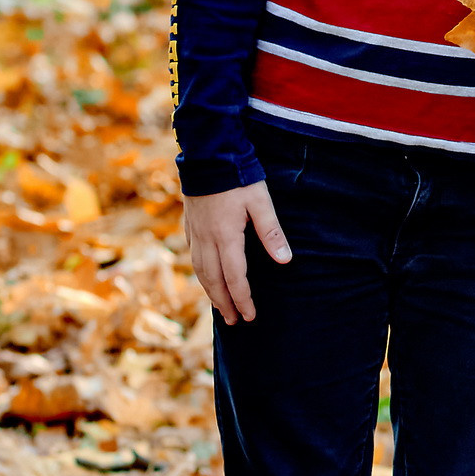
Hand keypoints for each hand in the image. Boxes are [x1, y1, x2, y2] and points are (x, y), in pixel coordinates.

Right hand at [185, 180, 290, 324]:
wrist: (207, 154)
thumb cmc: (238, 176)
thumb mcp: (260, 201)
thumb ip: (271, 231)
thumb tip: (285, 260)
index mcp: (226, 236)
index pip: (235, 277)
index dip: (242, 299)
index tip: (249, 315)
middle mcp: (206, 239)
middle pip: (214, 280)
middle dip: (224, 303)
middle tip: (234, 321)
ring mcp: (195, 233)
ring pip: (200, 271)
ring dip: (210, 292)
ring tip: (220, 307)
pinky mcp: (189, 225)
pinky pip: (193, 257)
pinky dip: (200, 273)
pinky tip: (205, 277)